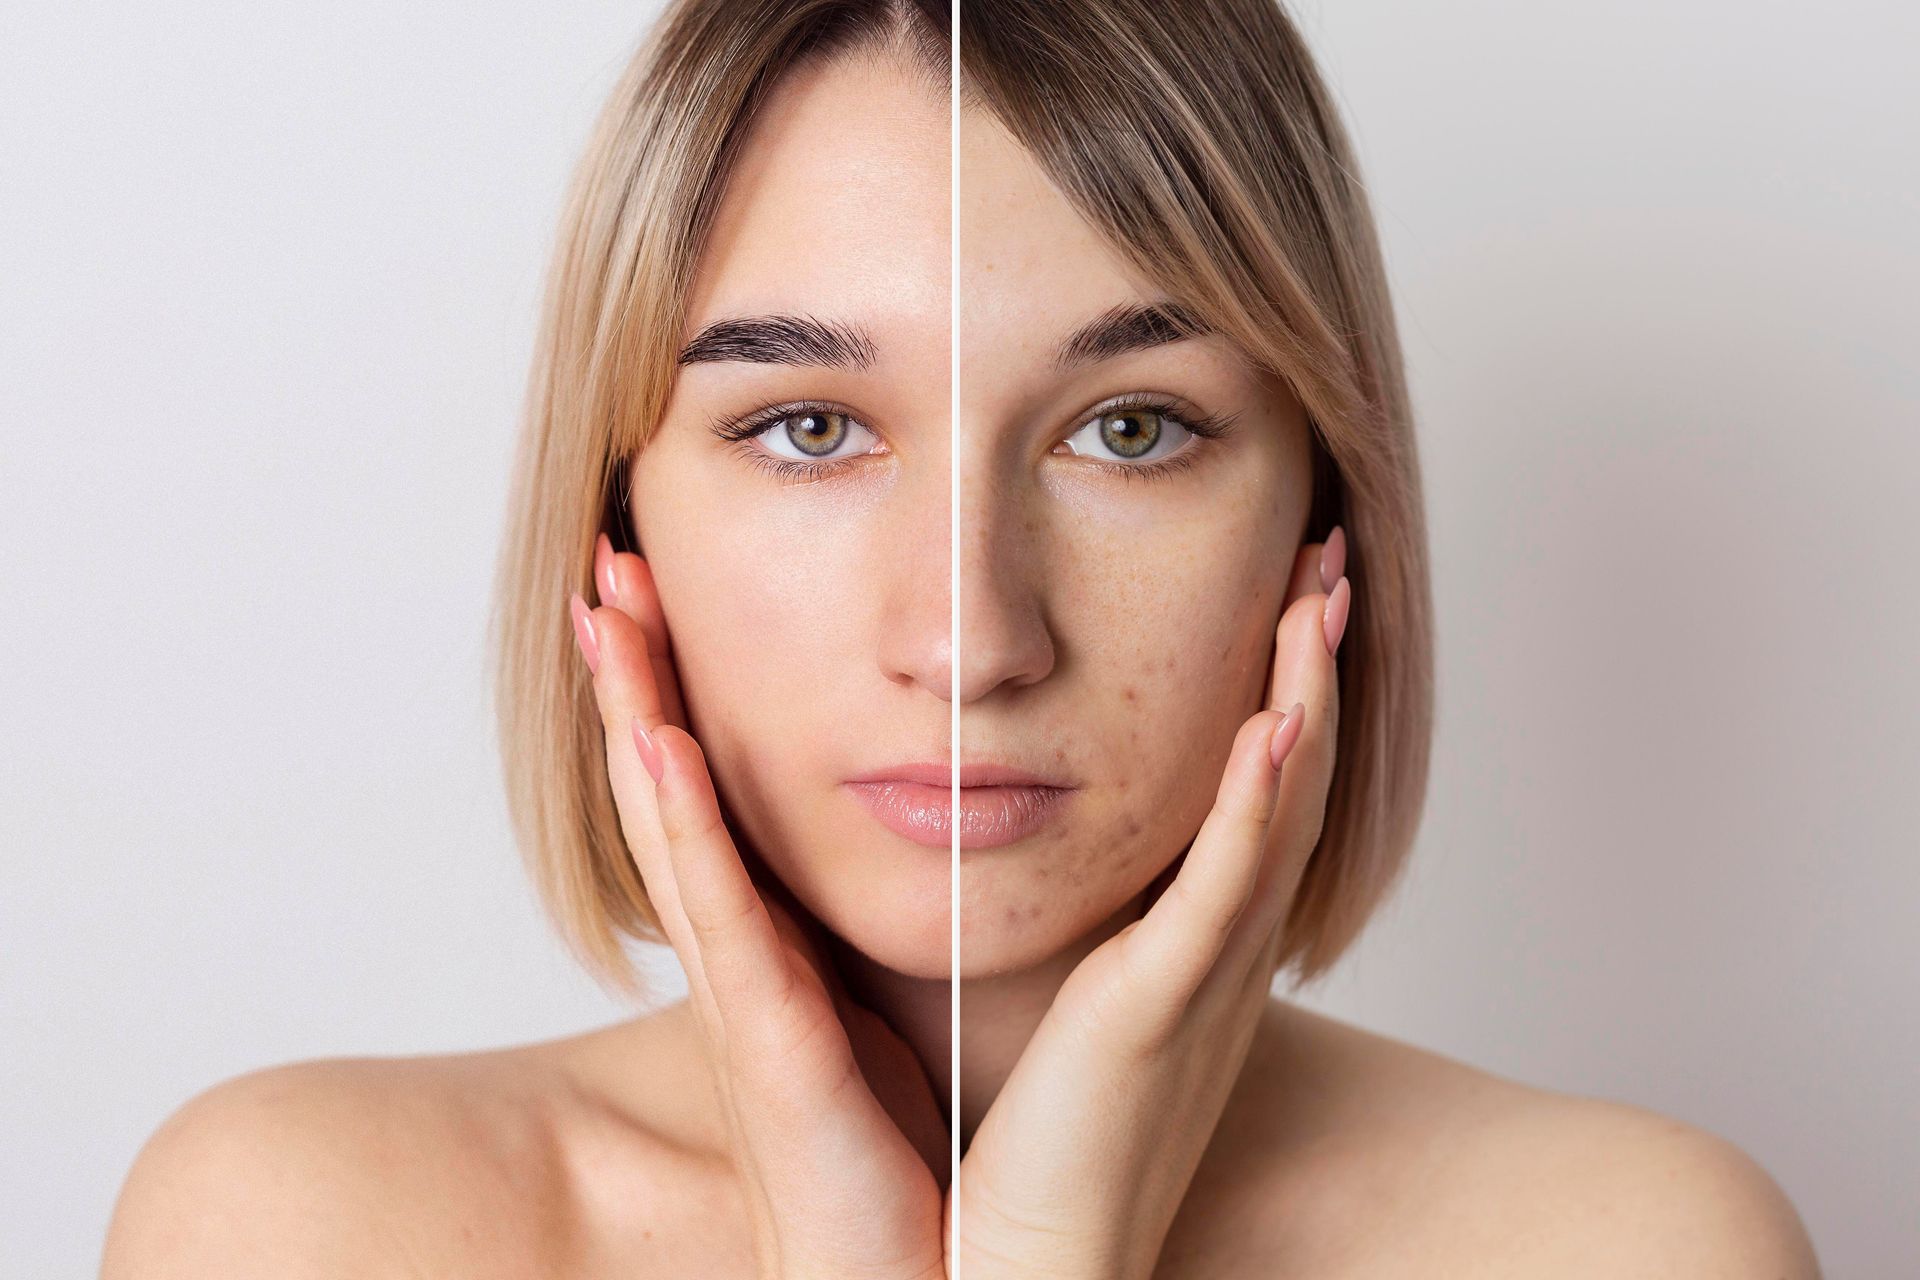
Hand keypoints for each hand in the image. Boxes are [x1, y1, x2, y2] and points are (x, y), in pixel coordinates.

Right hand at [573, 533, 950, 1279]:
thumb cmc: (910, 1156)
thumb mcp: (887, 1008)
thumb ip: (883, 923)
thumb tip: (920, 834)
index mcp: (775, 944)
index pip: (712, 788)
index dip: (675, 689)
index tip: (658, 589)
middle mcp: (742, 959)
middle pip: (669, 786)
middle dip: (634, 673)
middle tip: (606, 565)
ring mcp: (742, 1000)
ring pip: (672, 829)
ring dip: (633, 714)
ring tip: (606, 611)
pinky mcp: (768, 1049)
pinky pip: (721, 919)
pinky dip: (679, 827)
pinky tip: (653, 743)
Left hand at [952, 531, 1350, 1279]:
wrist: (1023, 1269)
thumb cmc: (1030, 1145)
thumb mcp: (1073, 1007)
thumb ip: (1088, 930)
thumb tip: (1040, 844)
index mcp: (1193, 946)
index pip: (1255, 793)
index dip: (1282, 691)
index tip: (1286, 597)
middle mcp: (1218, 954)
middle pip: (1288, 780)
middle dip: (1311, 666)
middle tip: (1328, 562)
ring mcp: (1202, 981)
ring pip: (1274, 815)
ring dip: (1303, 700)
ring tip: (1320, 598)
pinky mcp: (1161, 1012)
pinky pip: (1223, 893)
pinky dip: (1257, 807)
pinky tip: (1274, 726)